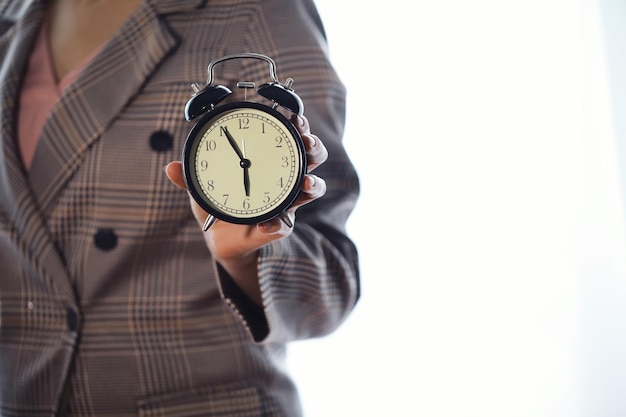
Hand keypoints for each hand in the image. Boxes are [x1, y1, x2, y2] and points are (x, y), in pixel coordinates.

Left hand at [165, 114, 326, 302]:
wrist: (219, 237)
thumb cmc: (217, 202)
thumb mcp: (202, 185)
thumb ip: (189, 176)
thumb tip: (170, 167)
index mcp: (269, 161)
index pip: (290, 137)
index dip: (299, 125)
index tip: (296, 117)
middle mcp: (284, 178)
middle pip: (312, 157)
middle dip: (314, 146)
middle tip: (306, 141)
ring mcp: (286, 202)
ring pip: (313, 188)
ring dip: (313, 183)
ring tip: (305, 182)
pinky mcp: (279, 226)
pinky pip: (284, 225)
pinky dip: (275, 225)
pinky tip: (265, 225)